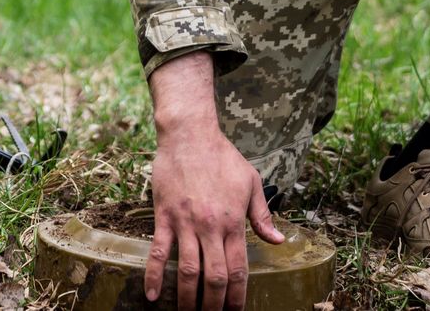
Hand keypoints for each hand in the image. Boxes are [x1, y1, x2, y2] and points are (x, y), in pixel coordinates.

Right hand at [146, 54, 283, 309]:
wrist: (190, 135)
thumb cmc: (223, 157)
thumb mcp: (251, 182)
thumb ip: (262, 216)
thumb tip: (278, 241)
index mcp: (233, 222)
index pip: (238, 268)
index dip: (237, 295)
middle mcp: (210, 227)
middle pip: (214, 276)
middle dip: (214, 304)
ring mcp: (185, 223)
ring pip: (187, 270)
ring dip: (187, 298)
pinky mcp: (164, 216)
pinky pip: (158, 251)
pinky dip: (154, 275)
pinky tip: (152, 295)